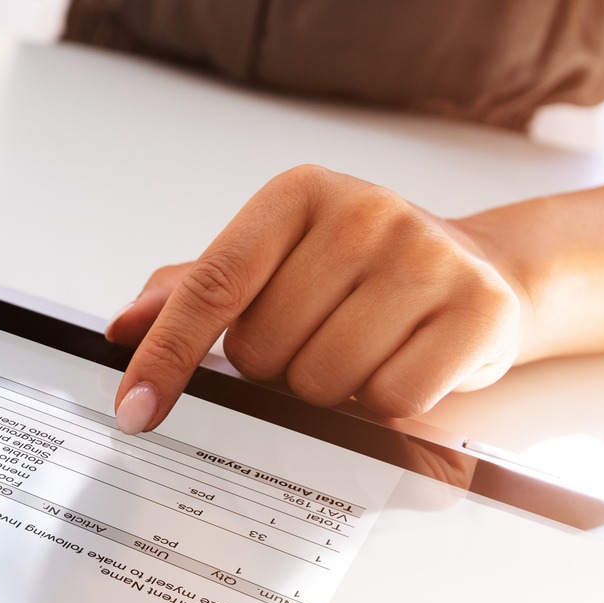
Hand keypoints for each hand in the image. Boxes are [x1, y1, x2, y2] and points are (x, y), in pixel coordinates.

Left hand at [104, 165, 530, 428]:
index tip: (135, 408)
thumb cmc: (358, 270)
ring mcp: (427, 257)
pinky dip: (384, 403)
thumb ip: (195, 291)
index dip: (168, 353)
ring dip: (329, 388)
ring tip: (360, 349)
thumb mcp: (276, 261)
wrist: (479, 267)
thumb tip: (124, 326)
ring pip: (324, 379)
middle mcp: (365, 212)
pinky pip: (392, 399)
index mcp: (298, 194)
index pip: (213, 284)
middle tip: (315, 338)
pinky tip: (402, 362)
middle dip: (276, 366)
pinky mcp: (478, 309)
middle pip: (265, 347)